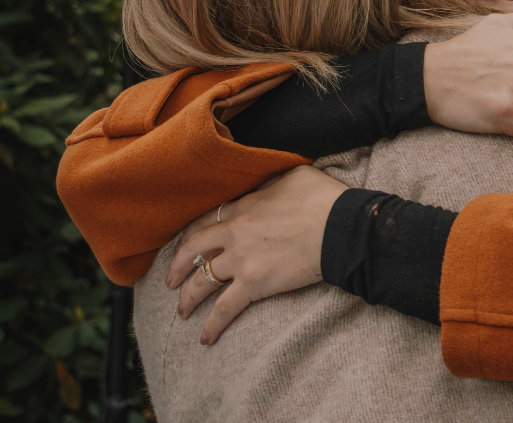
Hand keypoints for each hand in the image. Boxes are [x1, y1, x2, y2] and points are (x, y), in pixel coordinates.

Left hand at [166, 166, 346, 344]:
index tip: (186, 244)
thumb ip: (272, 182)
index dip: (192, 234)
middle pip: (195, 250)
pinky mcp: (254, 284)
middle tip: (171, 280)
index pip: (208, 220)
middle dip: (179, 266)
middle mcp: (235, 232)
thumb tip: (269, 185)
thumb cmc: (325, 199)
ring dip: (189, 298)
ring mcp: (241, 259)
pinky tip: (205, 337)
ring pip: (203, 280)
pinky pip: (224, 308)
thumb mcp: (295, 176)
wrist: (340, 227)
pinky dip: (212, 325)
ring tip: (183, 310)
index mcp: (245, 206)